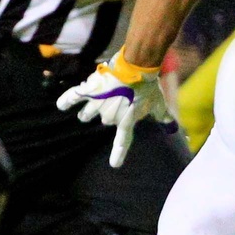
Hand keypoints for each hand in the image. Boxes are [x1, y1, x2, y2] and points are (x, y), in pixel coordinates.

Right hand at [56, 51, 175, 166]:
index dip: (118, 153)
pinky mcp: (90, 91)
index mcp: (126, 121)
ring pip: (88, 113)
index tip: (114, 165)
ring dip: (88, 110)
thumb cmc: (148, 86)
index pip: (123, 141)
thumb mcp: (158, 103)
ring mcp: (98, 105)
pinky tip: (61, 105)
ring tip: (93, 101)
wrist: (136, 68)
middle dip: (105, 113)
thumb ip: (163, 117)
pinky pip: (74, 98)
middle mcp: (110, 117)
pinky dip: (66, 101)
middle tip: (113, 100)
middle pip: (103, 120)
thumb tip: (174, 127)